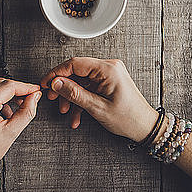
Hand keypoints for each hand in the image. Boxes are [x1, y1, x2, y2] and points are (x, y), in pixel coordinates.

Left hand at [0, 78, 41, 178]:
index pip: (9, 86)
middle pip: (0, 83)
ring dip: (5, 94)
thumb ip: (26, 112)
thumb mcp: (11, 133)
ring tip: (11, 112)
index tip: (35, 91)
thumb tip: (34, 97)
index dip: (26, 87)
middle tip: (28, 99)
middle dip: (16, 90)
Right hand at [40, 57, 156, 141]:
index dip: (57, 73)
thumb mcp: (97, 107)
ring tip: (66, 112)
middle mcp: (109, 68)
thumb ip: (75, 93)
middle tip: (54, 98)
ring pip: (80, 82)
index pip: (75, 64)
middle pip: (76, 72)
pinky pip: (88, 87)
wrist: (145, 127)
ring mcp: (109, 75)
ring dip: (71, 97)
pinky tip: (76, 116)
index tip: (46, 83)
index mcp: (108, 69)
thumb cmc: (128, 118)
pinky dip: (81, 100)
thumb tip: (56, 83)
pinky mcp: (108, 82)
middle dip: (63, 87)